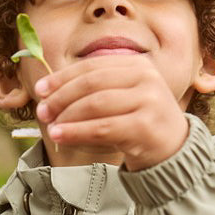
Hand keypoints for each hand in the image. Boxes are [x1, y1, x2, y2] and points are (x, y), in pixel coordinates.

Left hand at [34, 55, 189, 170]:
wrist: (174, 150)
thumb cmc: (140, 122)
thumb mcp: (123, 97)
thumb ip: (96, 89)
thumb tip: (49, 91)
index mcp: (137, 65)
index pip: (92, 66)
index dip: (63, 77)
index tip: (41, 90)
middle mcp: (145, 78)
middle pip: (91, 83)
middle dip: (61, 97)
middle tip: (42, 112)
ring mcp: (148, 101)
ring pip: (96, 105)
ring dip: (67, 116)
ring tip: (50, 128)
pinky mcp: (145, 126)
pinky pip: (102, 128)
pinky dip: (77, 132)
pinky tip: (60, 137)